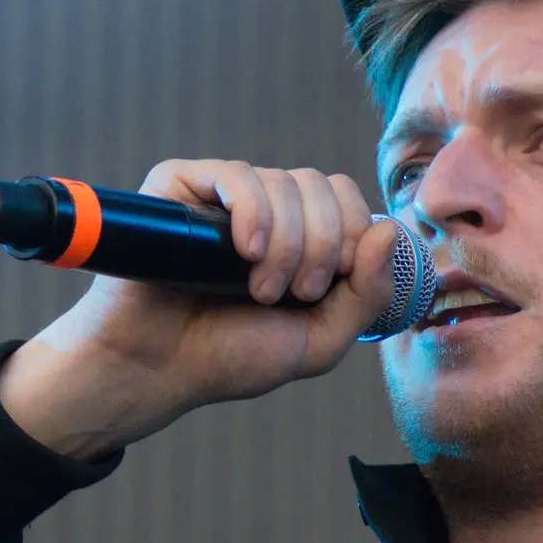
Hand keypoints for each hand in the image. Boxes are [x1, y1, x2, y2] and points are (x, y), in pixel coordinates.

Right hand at [0, 158, 398, 458]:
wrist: (153, 369)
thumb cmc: (226, 357)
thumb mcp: (317, 340)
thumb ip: (366, 294)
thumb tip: (390, 229)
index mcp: (298, 237)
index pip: (345, 199)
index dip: (351, 236)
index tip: (326, 288)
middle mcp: (263, 210)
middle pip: (322, 186)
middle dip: (323, 245)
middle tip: (294, 294)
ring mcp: (222, 195)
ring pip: (285, 183)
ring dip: (288, 244)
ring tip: (259, 290)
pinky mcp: (181, 185)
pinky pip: (238, 174)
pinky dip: (255, 212)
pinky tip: (246, 252)